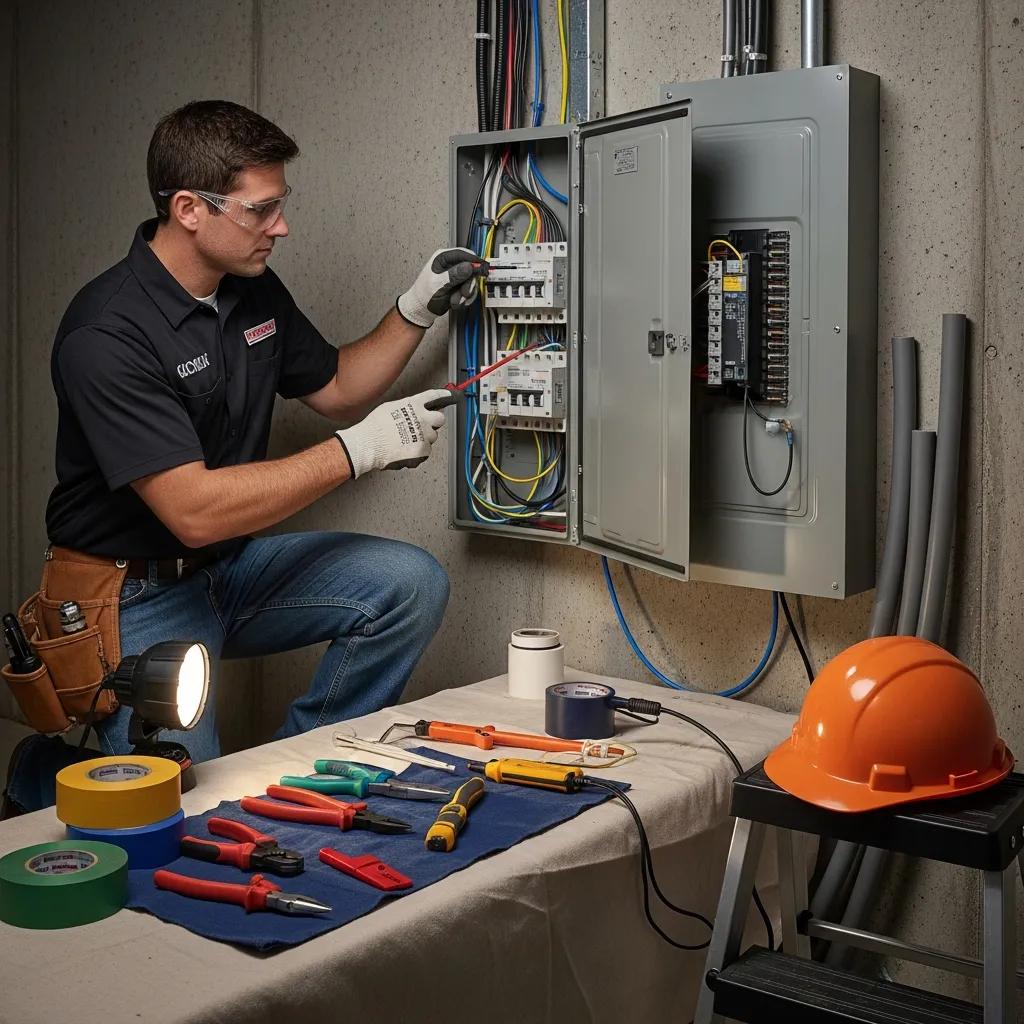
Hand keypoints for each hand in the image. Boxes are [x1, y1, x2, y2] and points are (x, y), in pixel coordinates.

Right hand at [335, 389, 449, 477]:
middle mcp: (422, 418)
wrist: (368, 445)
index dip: (444, 396)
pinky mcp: (423, 450)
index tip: (450, 396)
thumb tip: (411, 411)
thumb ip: (406, 408)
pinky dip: (418, 452)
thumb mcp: (390, 408)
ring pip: (432, 437)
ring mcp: (424, 435)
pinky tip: (406, 450)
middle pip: (440, 419)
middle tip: (422, 427)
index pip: (433, 396)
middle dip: (433, 422)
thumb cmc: (375, 427)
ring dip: (423, 438)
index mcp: (414, 405)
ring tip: (406, 441)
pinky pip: (426, 451)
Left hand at [397, 248, 483, 328]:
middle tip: (465, 292)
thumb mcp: (438, 284)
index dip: (474, 261)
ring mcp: (455, 276)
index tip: (482, 268)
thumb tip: (468, 266)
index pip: (463, 254)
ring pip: (471, 281)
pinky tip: (457, 301)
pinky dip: (465, 298)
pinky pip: (470, 289)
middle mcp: (450, 265)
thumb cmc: (423, 295)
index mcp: (442, 258)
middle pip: (470, 268)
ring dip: (466, 293)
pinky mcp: (459, 286)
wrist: (421, 310)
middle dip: (468, 283)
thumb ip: (454, 274)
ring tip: (455, 299)